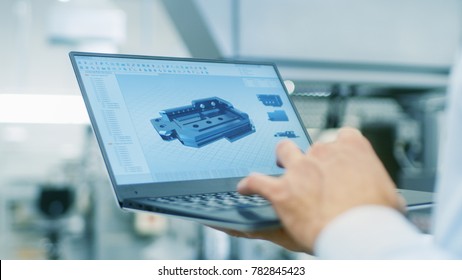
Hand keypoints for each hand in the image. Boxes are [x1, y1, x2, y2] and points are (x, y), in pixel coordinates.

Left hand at [237, 127, 403, 253]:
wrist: (360, 234)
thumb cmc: (378, 218)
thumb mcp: (390, 199)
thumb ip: (383, 192)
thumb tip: (389, 201)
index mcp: (352, 149)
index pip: (343, 136)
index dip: (339, 148)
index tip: (338, 159)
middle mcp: (323, 153)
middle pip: (311, 145)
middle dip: (310, 157)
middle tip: (312, 174)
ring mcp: (300, 169)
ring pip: (284, 151)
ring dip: (281, 160)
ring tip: (280, 170)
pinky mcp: (282, 189)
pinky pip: (257, 181)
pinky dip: (250, 184)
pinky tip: (245, 188)